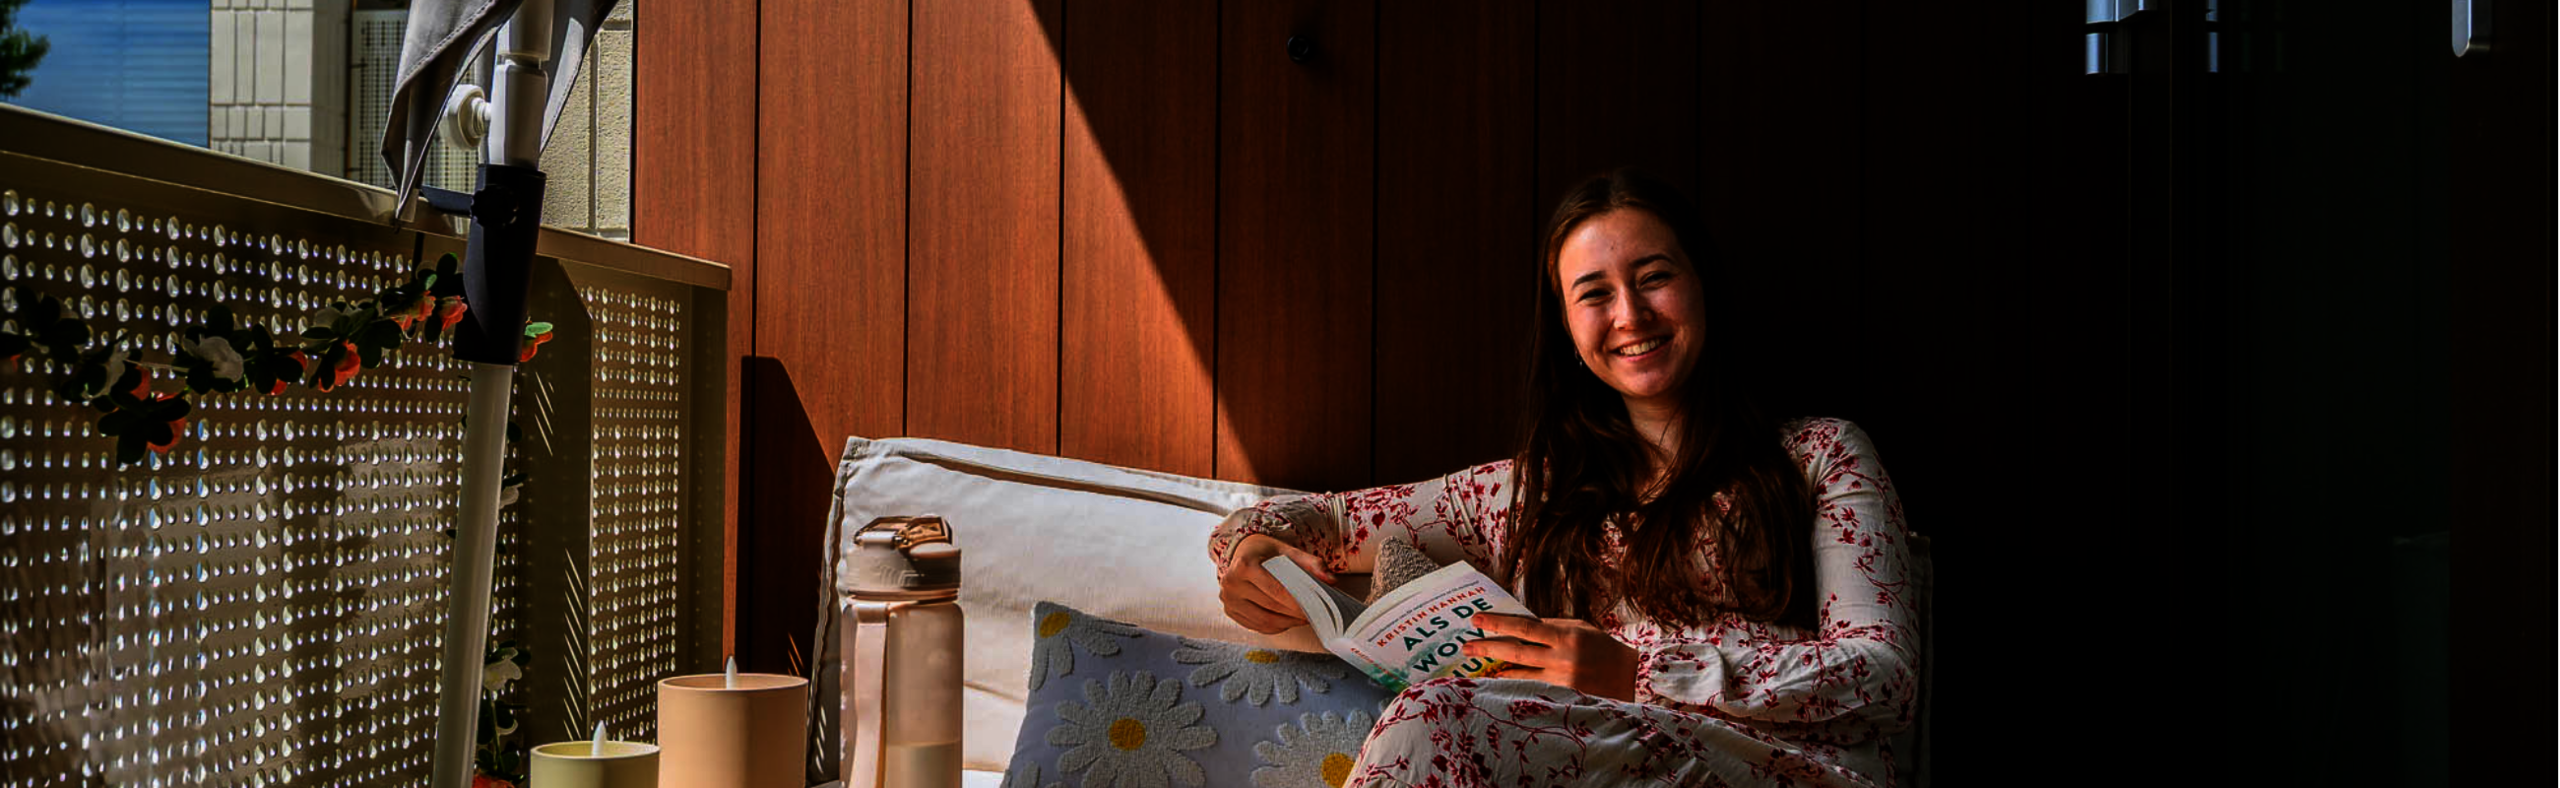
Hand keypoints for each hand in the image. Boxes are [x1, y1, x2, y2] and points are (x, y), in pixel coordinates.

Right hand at [1217, 534, 1335, 634]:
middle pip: (1271, 607)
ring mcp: (1228, 600)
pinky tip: (1288, 620)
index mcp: (1244, 565)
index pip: (1276, 590)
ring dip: (1287, 623)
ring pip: (1264, 621)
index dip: (1297, 602)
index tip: (1314, 608)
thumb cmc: (1266, 552)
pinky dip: (1276, 626)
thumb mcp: (1288, 551)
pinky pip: (1257, 626)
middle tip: (1313, 615)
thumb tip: (1331, 580)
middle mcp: (1231, 583)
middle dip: (1295, 614)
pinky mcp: (1230, 611)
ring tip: (1303, 619)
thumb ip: (1311, 564)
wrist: (1242, 553)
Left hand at [1462, 613, 1638, 701]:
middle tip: (1466, 647)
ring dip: (1497, 670)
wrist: (1633, 678)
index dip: (1499, 623)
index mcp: (1566, 636)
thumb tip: (1520, 627)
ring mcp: (1562, 681)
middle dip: (1488, 648)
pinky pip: (1533, 690)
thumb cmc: (1605, 650)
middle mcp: (1562, 658)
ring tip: (1477, 666)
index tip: (1477, 621)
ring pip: (1520, 675)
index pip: (1525, 627)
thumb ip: (1552, 628)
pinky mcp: (1564, 698)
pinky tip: (1500, 684)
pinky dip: (1515, 686)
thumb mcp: (1581, 629)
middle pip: (1516, 651)